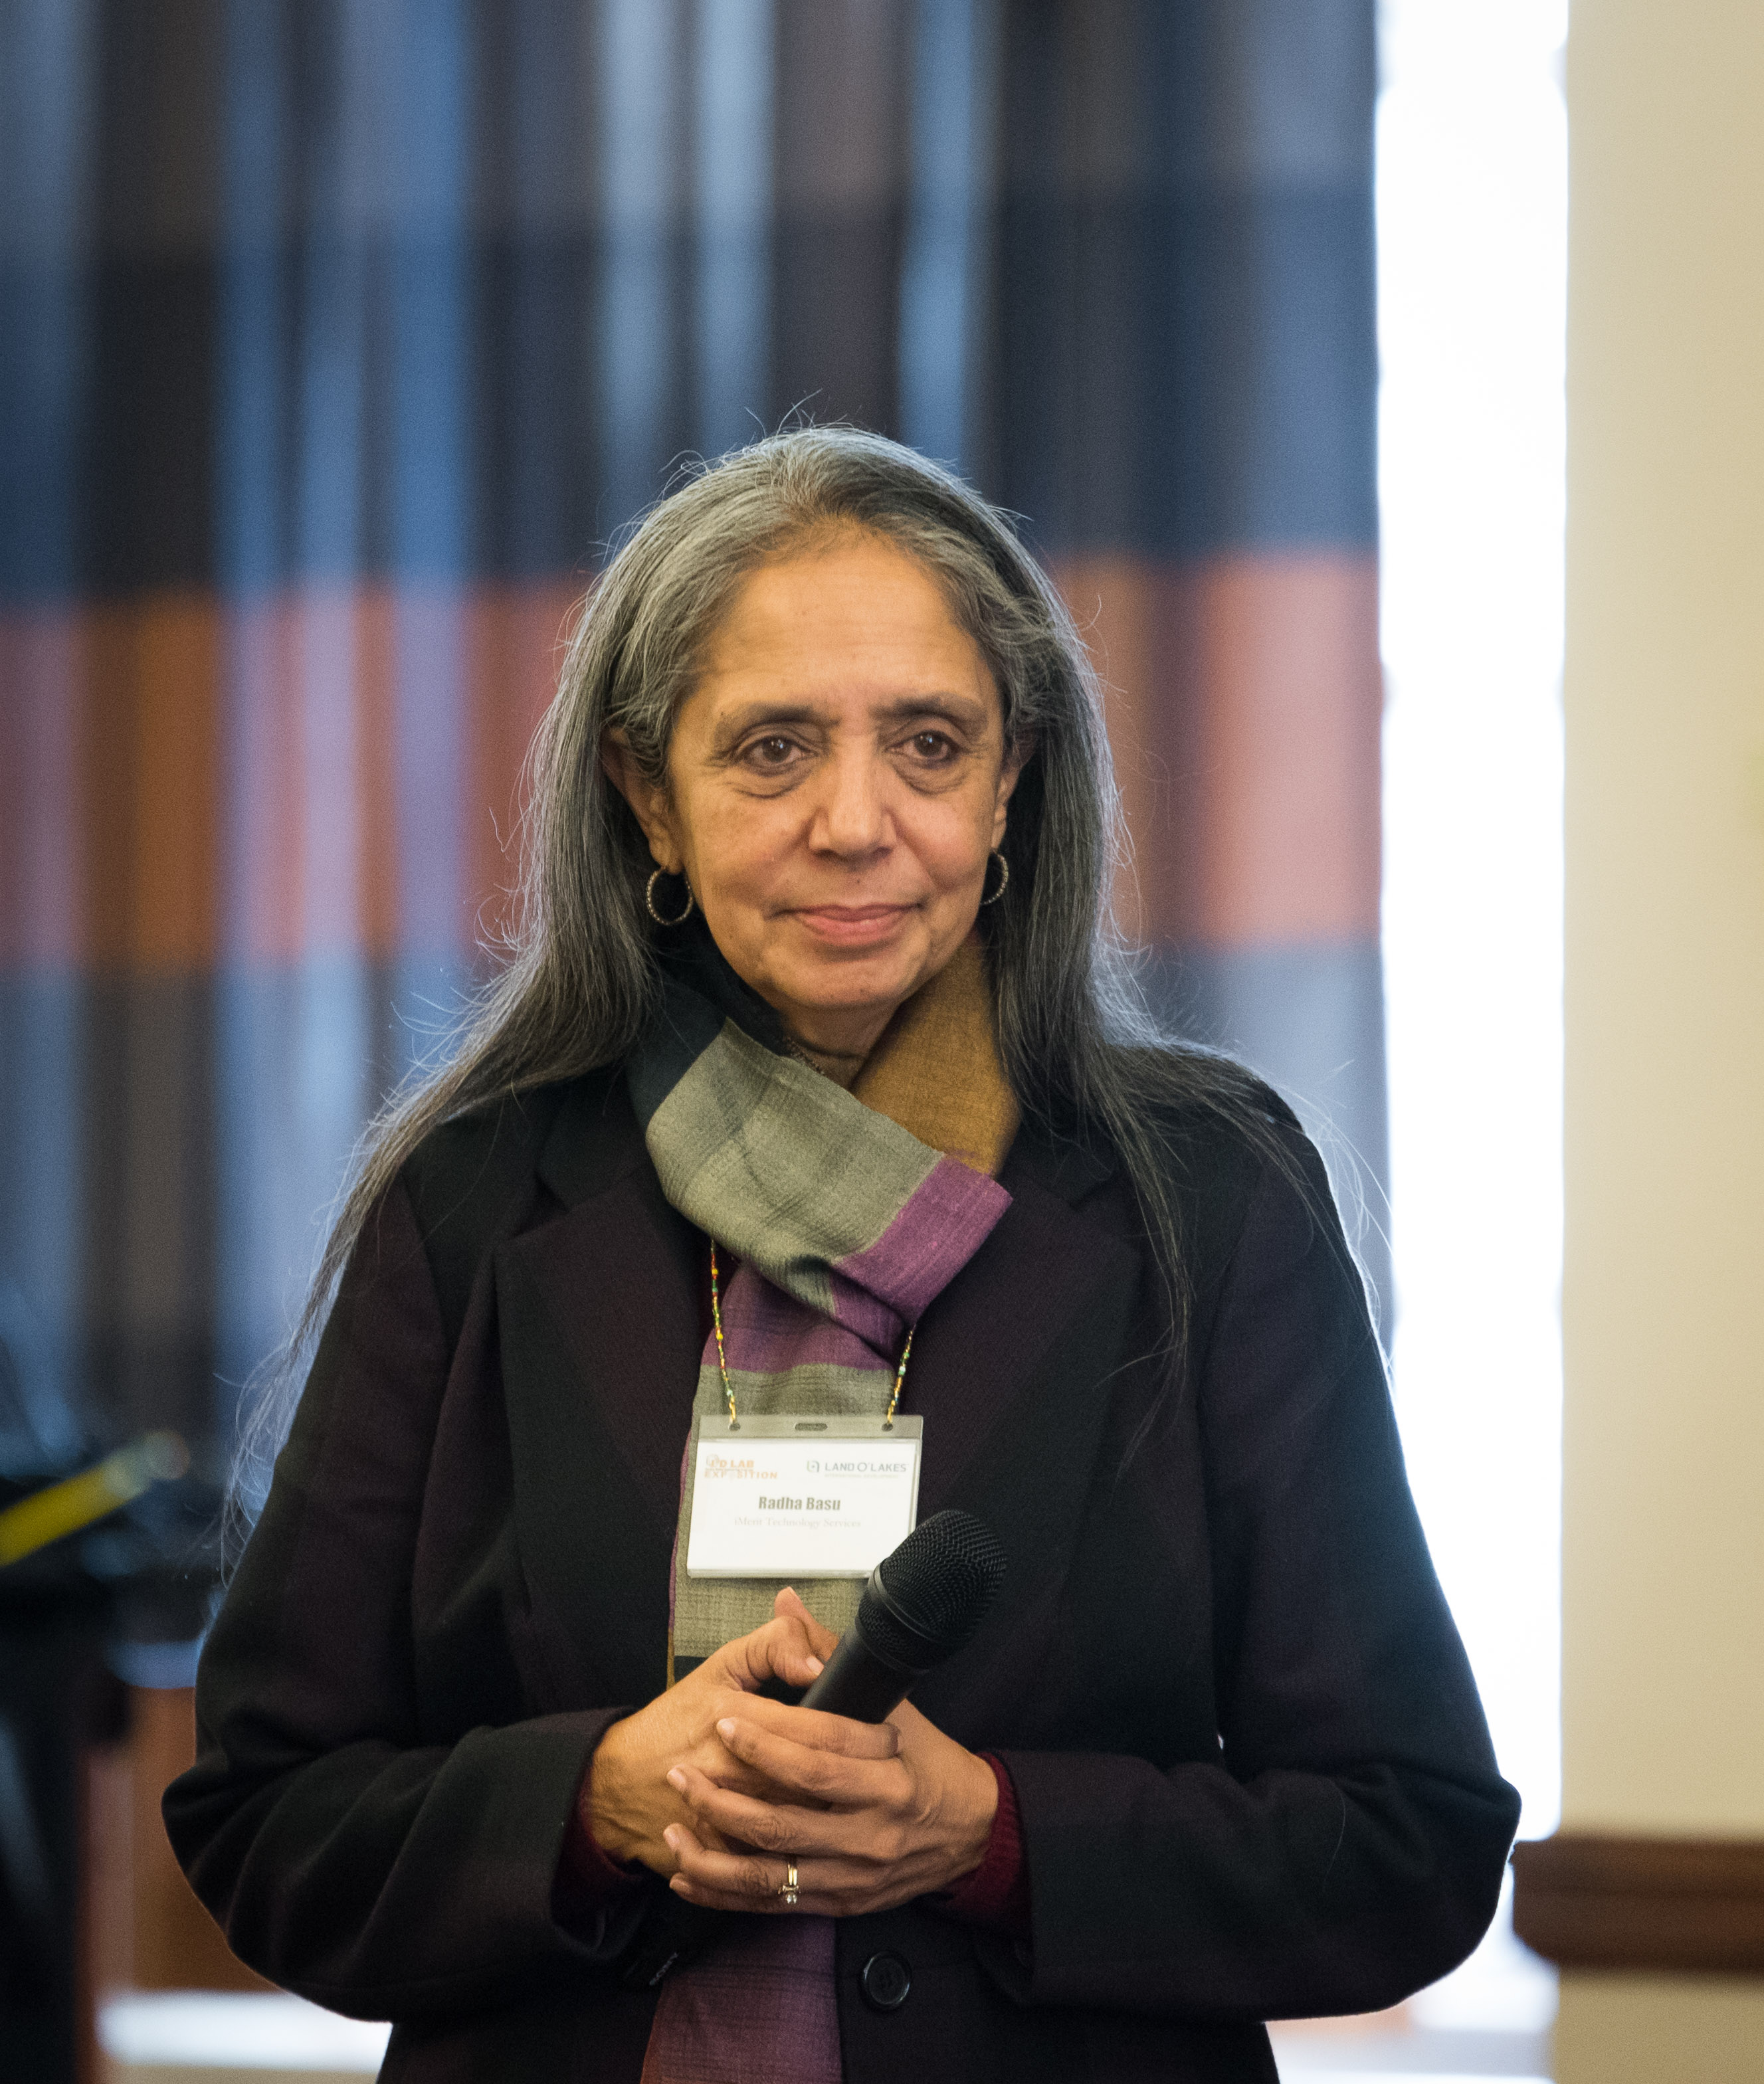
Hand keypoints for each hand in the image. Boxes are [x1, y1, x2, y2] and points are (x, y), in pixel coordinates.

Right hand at [586, 1592, 893, 1874]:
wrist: (614, 1783)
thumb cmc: (673, 1722)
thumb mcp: (723, 1667)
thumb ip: (775, 1647)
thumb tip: (817, 1660)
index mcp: (739, 1720)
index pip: (820, 1732)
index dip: (864, 1736)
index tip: (891, 1737)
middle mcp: (736, 1775)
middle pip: (818, 1786)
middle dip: (864, 1781)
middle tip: (894, 1774)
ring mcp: (729, 1824)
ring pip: (801, 1833)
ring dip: (839, 1827)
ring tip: (867, 1813)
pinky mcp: (724, 1860)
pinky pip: (771, 1871)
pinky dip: (804, 1864)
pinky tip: (830, 1851)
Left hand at [661, 1589, 998, 1917]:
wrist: (972, 1833)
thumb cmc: (928, 1762)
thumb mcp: (894, 1707)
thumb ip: (833, 1653)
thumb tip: (787, 1606)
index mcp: (888, 1778)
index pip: (818, 1760)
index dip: (766, 1743)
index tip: (722, 1723)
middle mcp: (872, 1831)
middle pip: (784, 1821)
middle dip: (722, 1799)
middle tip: (680, 1775)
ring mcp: (855, 1873)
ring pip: (771, 1873)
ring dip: (713, 1855)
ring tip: (674, 1830)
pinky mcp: (843, 1902)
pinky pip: (775, 1904)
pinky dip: (727, 1893)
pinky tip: (690, 1876)